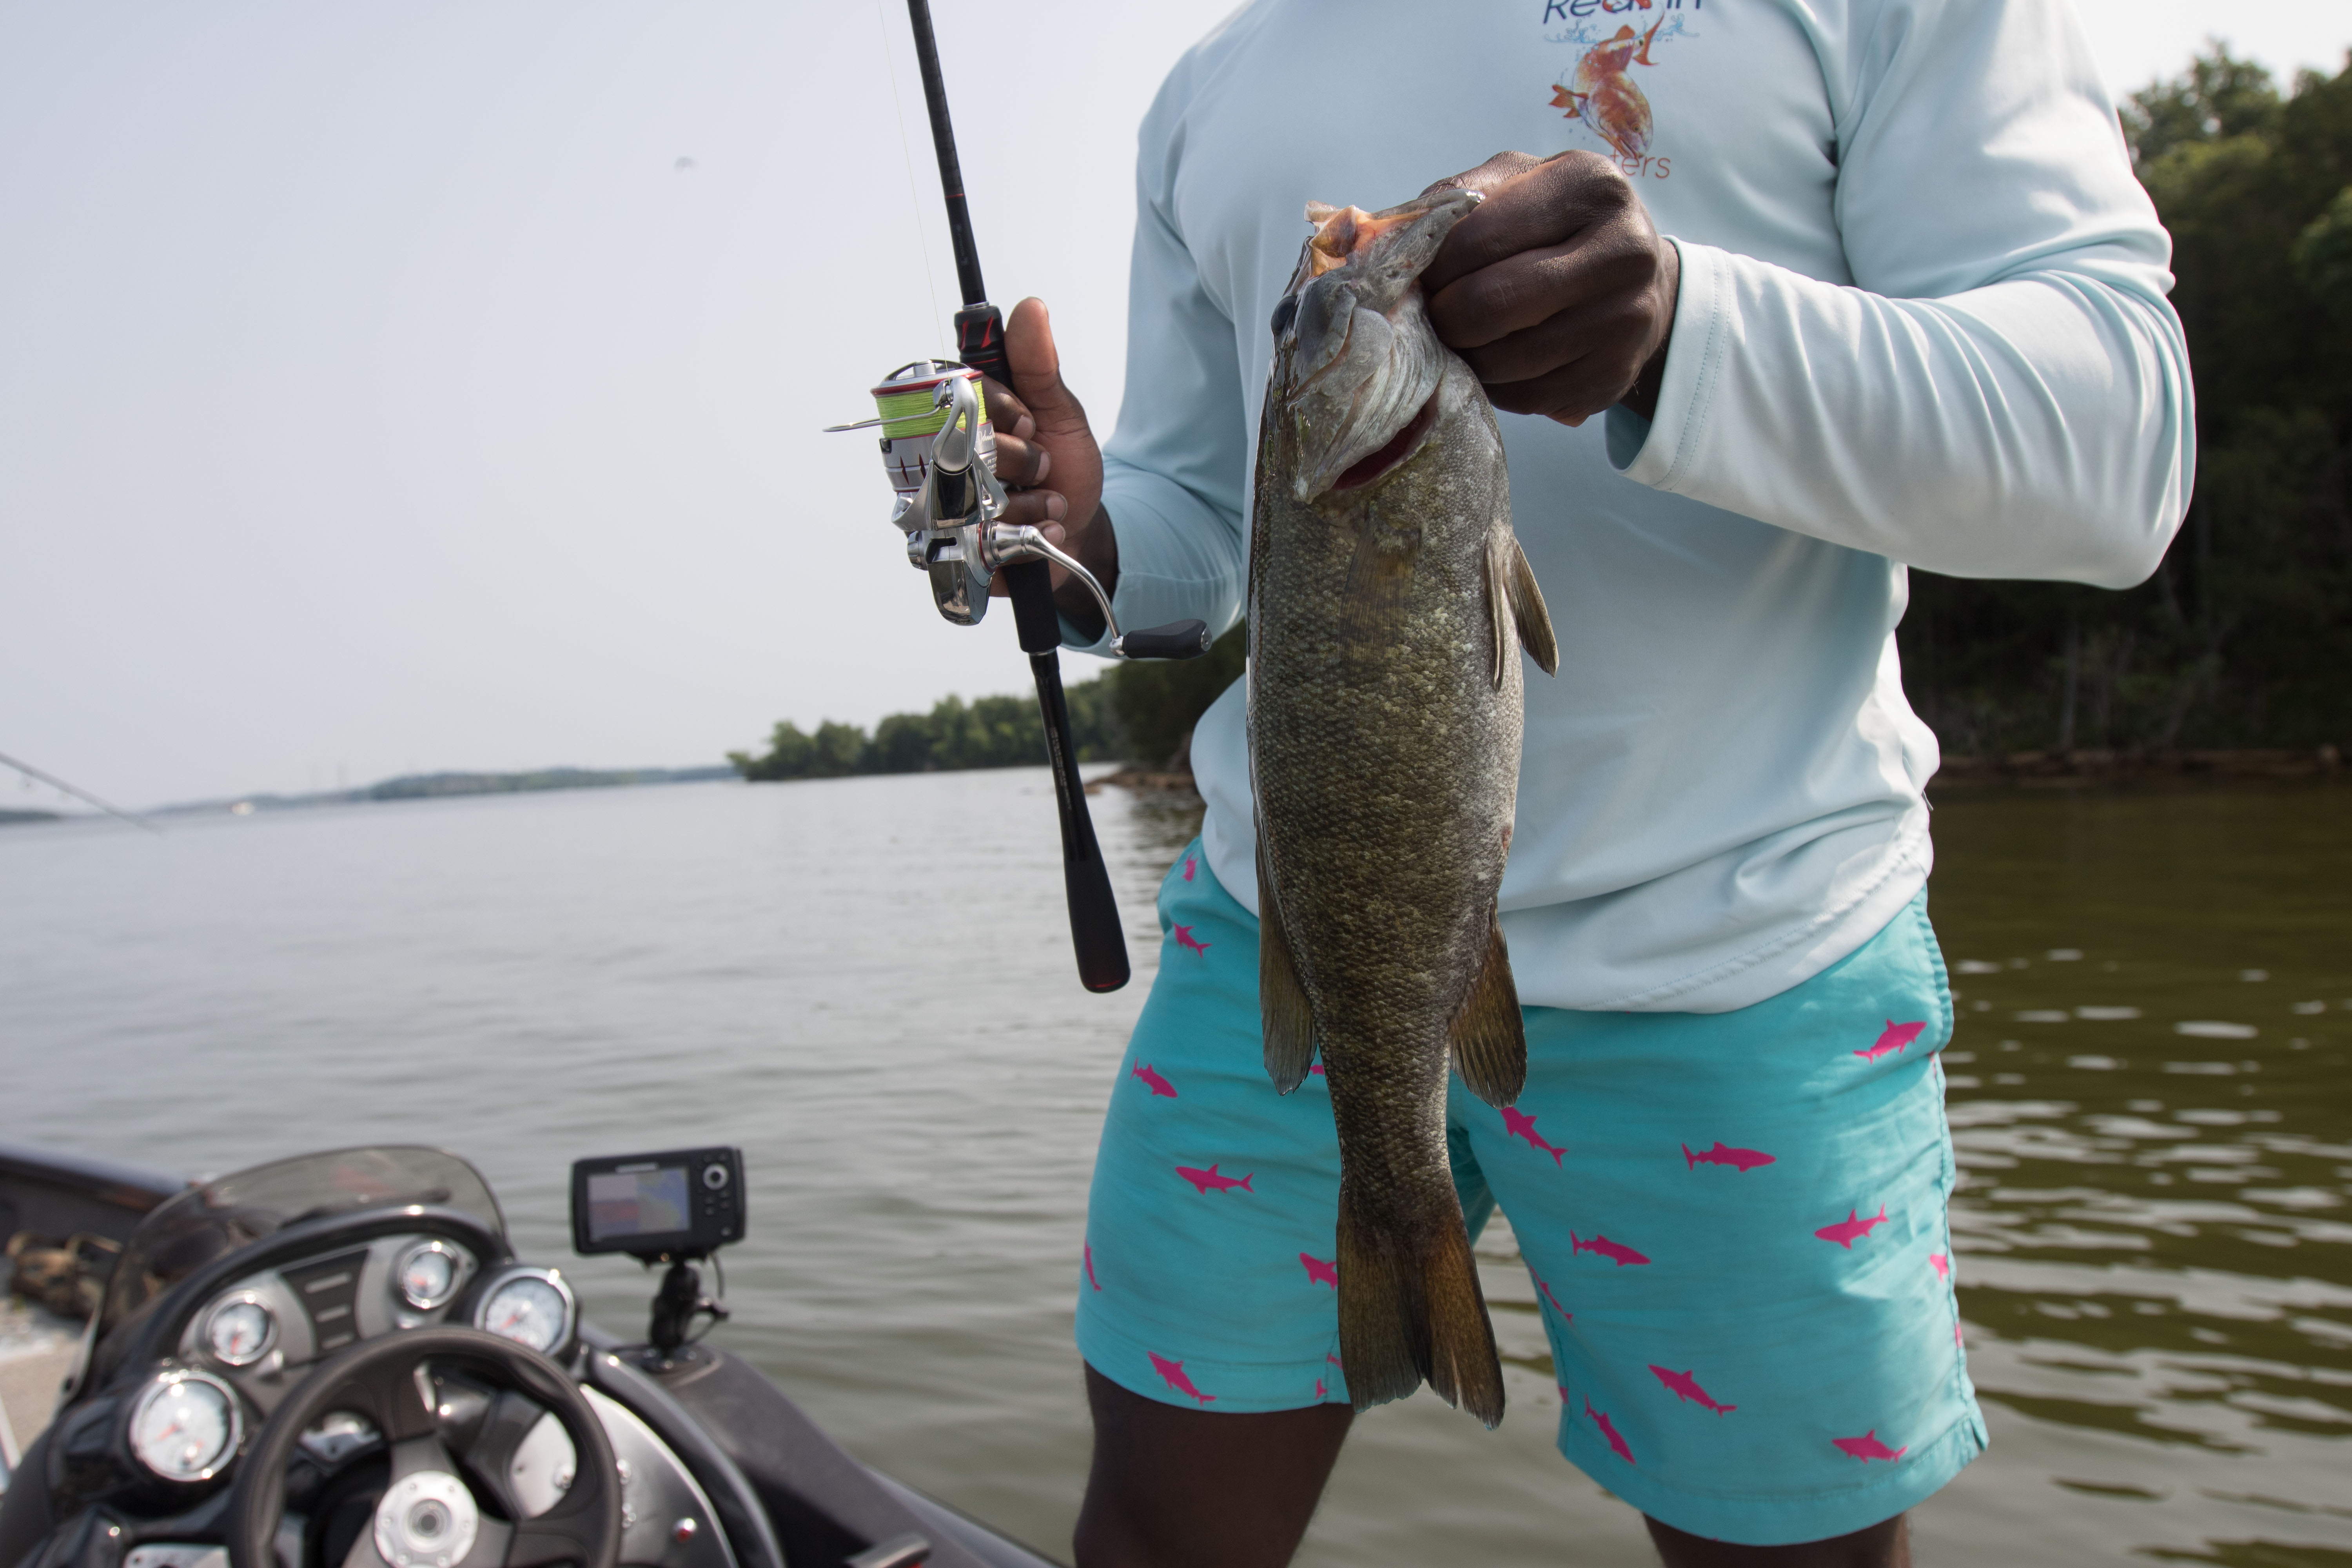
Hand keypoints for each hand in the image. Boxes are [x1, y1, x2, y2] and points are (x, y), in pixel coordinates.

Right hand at [982, 297, 1116, 628]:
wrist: (1081, 534)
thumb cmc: (1066, 470)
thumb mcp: (1061, 413)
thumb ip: (1039, 365)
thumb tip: (1031, 308)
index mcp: (969, 414)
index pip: (965, 393)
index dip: (1005, 409)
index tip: (1031, 423)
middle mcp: (949, 454)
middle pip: (968, 443)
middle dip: (1023, 458)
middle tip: (1045, 467)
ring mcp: (949, 502)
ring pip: (976, 493)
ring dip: (1030, 500)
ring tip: (1048, 502)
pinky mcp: (957, 545)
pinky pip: (983, 537)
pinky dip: (1027, 533)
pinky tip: (1044, 530)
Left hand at [1417, 151, 1678, 425]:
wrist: (1644, 282)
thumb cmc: (1562, 224)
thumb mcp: (1521, 183)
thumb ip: (1458, 196)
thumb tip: (1392, 235)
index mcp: (1591, 186)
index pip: (1475, 237)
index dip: (1432, 266)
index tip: (1420, 276)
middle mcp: (1622, 251)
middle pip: (1487, 305)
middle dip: (1442, 317)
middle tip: (1433, 313)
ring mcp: (1623, 320)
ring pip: (1501, 360)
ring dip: (1464, 356)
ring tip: (1461, 337)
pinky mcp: (1613, 375)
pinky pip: (1524, 397)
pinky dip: (1495, 386)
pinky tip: (1496, 362)